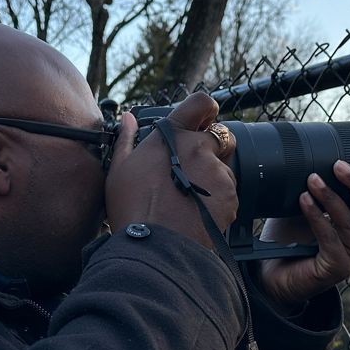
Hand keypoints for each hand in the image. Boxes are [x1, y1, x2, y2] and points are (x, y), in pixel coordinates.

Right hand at [104, 92, 237, 248]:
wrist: (153, 247)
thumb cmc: (131, 208)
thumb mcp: (119, 170)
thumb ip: (126, 139)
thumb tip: (128, 118)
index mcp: (173, 136)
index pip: (202, 103)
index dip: (206, 111)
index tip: (203, 121)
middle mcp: (200, 148)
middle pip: (222, 138)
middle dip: (214, 150)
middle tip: (192, 173)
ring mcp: (218, 172)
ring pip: (225, 170)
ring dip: (214, 180)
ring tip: (190, 201)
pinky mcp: (230, 196)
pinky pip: (229, 195)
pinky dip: (219, 203)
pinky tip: (198, 215)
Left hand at [255, 162, 349, 311]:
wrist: (268, 275)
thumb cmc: (286, 240)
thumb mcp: (302, 209)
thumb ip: (313, 191)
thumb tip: (308, 159)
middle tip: (339, 165)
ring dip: (331, 197)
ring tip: (312, 179)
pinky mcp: (336, 268)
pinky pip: (330, 238)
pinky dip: (317, 216)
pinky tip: (304, 200)